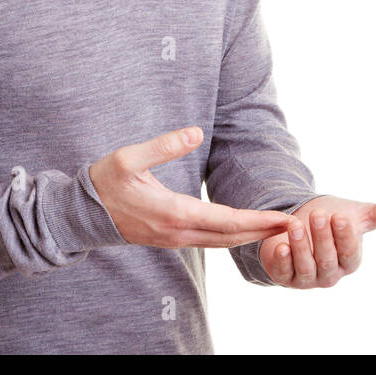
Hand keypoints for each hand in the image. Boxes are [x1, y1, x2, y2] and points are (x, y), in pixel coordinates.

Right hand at [89, 127, 291, 247]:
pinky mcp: (170, 238)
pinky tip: (245, 230)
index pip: (227, 220)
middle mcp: (178, 232)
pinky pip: (210, 241)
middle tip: (295, 226)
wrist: (81, 215)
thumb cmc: (104, 182)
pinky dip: (232, 237)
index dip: (259, 221)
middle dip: (264, 232)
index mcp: (173, 213)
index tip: (284, 219)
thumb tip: (196, 132)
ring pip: (222, 242)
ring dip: (251, 236)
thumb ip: (163, 145)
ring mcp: (174, 239)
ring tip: (277, 229)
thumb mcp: (129, 158)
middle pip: (231, 237)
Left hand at [260, 194, 375, 288]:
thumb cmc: (335, 219)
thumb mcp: (362, 213)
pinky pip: (284, 272)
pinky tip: (280, 244)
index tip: (341, 217)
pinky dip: (282, 259)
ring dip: (301, 246)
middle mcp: (331, 273)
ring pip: (306, 266)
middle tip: (319, 215)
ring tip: (295, 224)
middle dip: (323, 237)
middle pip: (329, 259)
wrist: (301, 221)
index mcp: (351, 259)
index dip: (345, 237)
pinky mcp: (286, 276)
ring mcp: (308, 277)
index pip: (351, 253)